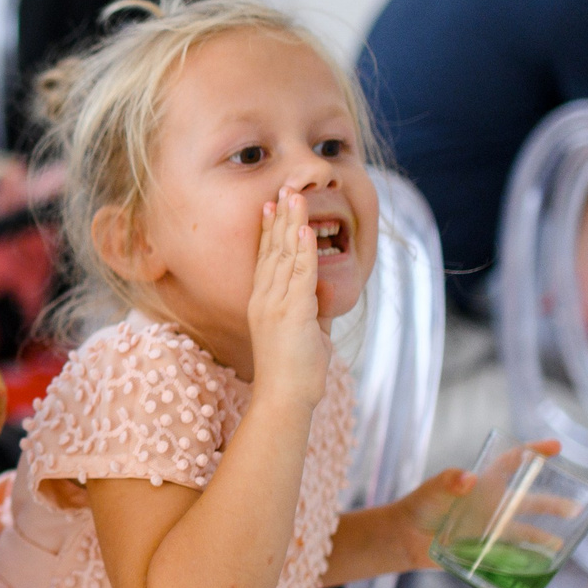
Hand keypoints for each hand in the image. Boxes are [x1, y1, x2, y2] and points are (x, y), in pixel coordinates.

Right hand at [247, 189, 330, 406]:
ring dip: (292, 225)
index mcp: (262, 303)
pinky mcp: (291, 314)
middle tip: (284, 189)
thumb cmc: (295, 372)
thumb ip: (314, 307)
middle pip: (272, 250)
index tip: (272, 206)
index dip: (269, 231)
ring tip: (295, 197)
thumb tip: (324, 287)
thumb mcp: (308, 332)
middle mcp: (264, 299)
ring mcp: (275, 306)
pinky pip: (300, 275)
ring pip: (285, 256)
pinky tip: (306, 230)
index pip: (265, 259)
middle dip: (280, 218)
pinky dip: (304, 251)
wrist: (284, 398)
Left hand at [391, 439, 559, 562]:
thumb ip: (448, 482)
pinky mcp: (483, 548)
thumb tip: (466, 479)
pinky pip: (510, 555)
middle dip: (553, 504)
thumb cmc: (419, 507)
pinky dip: (525, 561)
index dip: (533, 453)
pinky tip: (539, 568)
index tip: (555, 447)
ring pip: (523, 531)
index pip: (512, 463)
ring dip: (543, 538)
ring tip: (562, 546)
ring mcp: (489, 527)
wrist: (404, 538)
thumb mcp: (433, 491)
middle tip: (577, 508)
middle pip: (528, 501)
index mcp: (483, 484)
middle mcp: (491, 504)